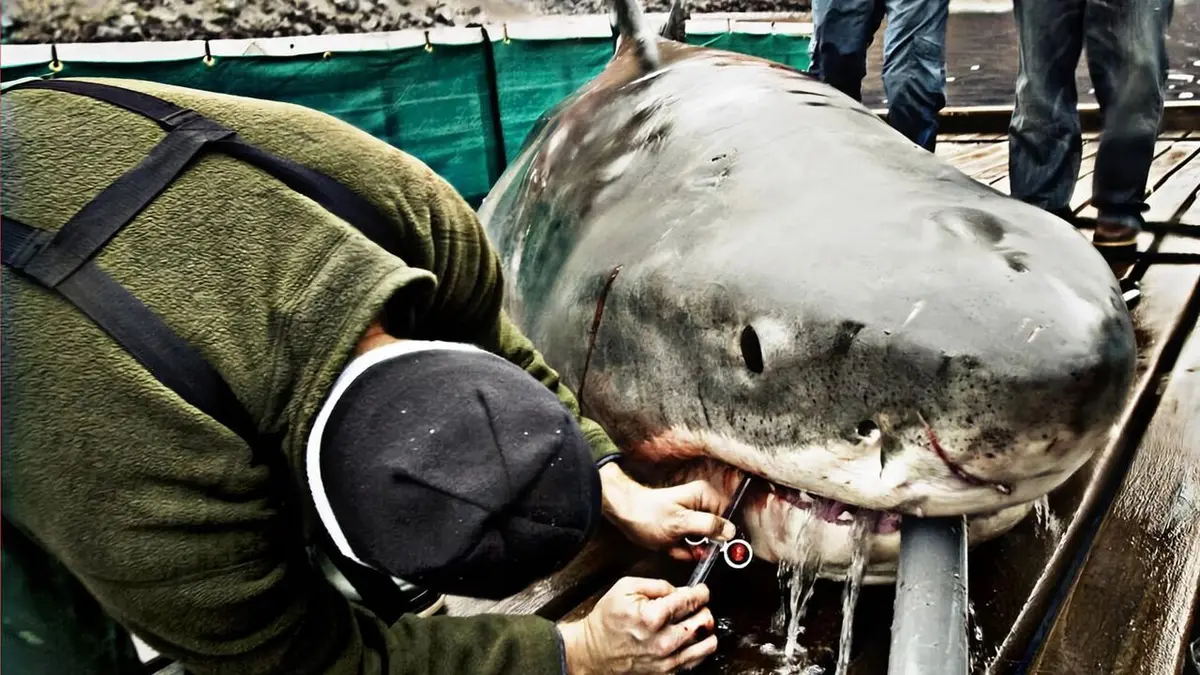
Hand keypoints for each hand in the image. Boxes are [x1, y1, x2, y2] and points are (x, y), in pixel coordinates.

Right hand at [558, 577, 717, 674]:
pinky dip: (700, 647)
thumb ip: (658, 584)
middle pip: (704, 620)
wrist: (594, 651)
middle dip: (702, 608)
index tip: (701, 590)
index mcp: (653, 616)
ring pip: (707, 643)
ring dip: (705, 629)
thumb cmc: (608, 620)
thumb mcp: (626, 588)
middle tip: (695, 605)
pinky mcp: (667, 672)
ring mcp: (667, 659)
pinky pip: (697, 660)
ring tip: (696, 621)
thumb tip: (681, 590)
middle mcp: (663, 640)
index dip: (701, 592)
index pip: (691, 600)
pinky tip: (692, 638)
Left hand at [600, 464, 734, 560]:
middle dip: (702, 545)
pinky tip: (670, 546)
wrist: (624, 514)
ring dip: (689, 549)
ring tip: (675, 544)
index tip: (716, 546)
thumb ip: (709, 526)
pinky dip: (681, 549)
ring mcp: (692, 516)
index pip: (729, 517)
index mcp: (705, 496)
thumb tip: (731, 531)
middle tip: (688, 546)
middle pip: (716, 532)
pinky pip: (690, 544)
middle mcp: (701, 504)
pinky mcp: (683, 527)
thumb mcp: (681, 523)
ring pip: (702, 542)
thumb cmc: (648, 514)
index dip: (723, 535)